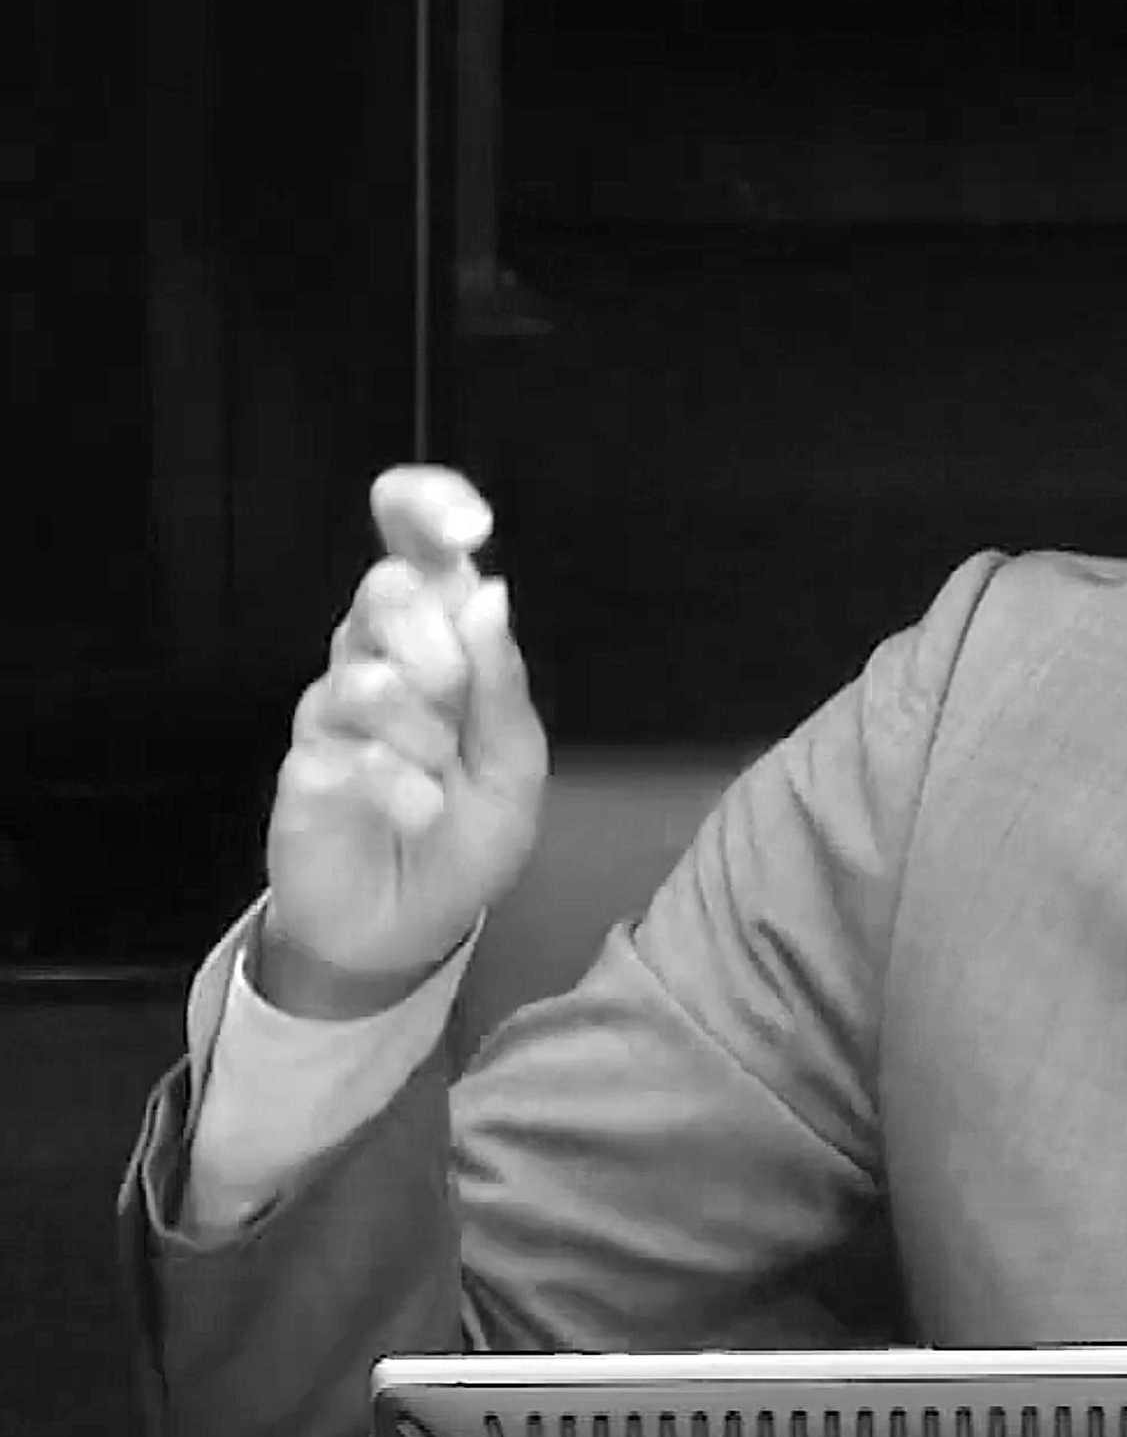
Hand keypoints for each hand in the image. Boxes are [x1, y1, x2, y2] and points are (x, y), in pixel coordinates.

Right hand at [258, 466, 548, 1018]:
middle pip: (384, 590)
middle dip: (437, 645)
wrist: (412, 926)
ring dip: (423, 732)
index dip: (429, 510)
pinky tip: (423, 810)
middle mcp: (376, 656)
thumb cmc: (469, 832)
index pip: (416, 544)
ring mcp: (331, 709)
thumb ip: (502, 683)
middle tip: (455, 699)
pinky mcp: (301, 768)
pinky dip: (399, 784)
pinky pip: (345, 753)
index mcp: (437, 638)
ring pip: (366, 676)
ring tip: (441, 775)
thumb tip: (487, 589)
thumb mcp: (515, 764)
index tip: (469, 525)